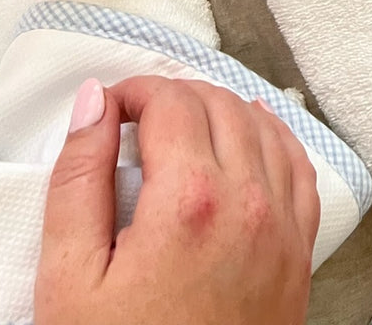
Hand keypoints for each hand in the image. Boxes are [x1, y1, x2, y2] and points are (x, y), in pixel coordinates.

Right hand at [35, 76, 319, 324]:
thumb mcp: (71, 278)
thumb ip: (78, 181)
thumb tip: (94, 104)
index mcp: (192, 200)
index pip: (170, 102)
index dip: (133, 93)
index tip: (109, 110)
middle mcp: (249, 202)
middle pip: (219, 103)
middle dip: (174, 96)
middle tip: (137, 116)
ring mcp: (282, 227)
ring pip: (265, 124)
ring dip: (223, 108)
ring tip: (183, 123)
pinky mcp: (299, 253)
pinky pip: (300, 166)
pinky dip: (274, 137)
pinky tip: (250, 139)